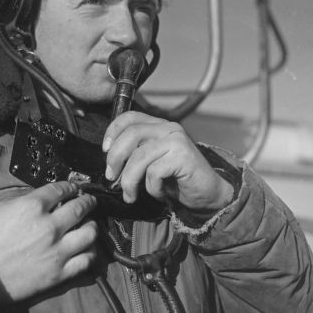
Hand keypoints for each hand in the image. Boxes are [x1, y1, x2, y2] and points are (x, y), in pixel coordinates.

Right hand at [0, 182, 97, 304]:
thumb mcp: (0, 209)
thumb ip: (25, 202)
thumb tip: (42, 202)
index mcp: (33, 205)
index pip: (62, 189)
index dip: (72, 186)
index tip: (75, 188)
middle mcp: (50, 225)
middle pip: (81, 207)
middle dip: (88, 201)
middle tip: (90, 202)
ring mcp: (57, 250)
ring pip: (90, 233)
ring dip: (92, 227)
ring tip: (89, 226)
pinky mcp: (58, 273)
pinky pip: (86, 260)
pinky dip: (91, 253)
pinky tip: (87, 250)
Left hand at [103, 111, 232, 210]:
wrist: (208, 194)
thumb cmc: (176, 180)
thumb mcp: (152, 162)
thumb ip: (136, 154)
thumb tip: (110, 162)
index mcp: (159, 125)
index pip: (130, 117)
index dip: (113, 131)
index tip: (104, 150)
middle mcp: (169, 128)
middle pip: (131, 134)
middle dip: (115, 158)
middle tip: (111, 177)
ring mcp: (177, 141)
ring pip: (139, 156)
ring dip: (129, 180)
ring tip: (130, 195)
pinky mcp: (183, 157)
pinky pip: (154, 172)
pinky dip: (151, 188)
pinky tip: (159, 193)